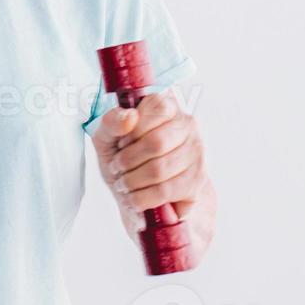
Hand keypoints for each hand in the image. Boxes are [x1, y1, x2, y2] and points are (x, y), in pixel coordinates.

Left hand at [91, 87, 214, 261]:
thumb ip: (111, 122)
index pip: (156, 109)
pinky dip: (143, 198)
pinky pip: (165, 191)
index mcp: (166, 106)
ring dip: (133, 181)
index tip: (120, 143)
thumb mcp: (107, 137)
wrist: (141, 194)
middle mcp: (187, 126)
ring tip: (124, 183)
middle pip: (156, 143)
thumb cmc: (125, 159)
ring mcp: (196, 153)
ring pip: (160, 169)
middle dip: (128, 160)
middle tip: (118, 167)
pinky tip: (135, 197)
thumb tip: (129, 116)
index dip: (132, 131)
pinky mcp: (197, 181)